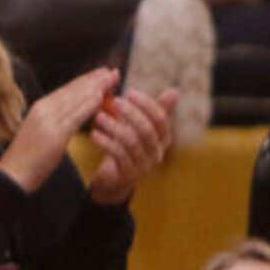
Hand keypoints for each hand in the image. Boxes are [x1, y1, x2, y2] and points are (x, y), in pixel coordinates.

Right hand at [0, 66, 116, 192]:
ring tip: (112, 79)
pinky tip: (101, 97)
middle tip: (113, 71)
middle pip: (73, 90)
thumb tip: (69, 115)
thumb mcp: (39, 132)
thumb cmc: (26, 159)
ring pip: (76, 100)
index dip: (86, 80)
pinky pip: (75, 116)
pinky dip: (88, 105)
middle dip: (95, 80)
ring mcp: (49, 121)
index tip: (101, 73)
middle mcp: (43, 110)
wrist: (12, 176)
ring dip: (96, 88)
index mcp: (39, 108)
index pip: (67, 89)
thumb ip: (54, 120)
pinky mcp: (55, 135)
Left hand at [85, 84, 176, 204]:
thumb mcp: (139, 127)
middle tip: (114, 102)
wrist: (114, 179)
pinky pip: (118, 155)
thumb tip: (175, 91)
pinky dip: (106, 143)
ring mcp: (144, 166)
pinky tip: (95, 134)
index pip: (160, 119)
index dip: (147, 105)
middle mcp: (157, 153)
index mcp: (164, 139)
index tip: (130, 93)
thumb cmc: (127, 146)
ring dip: (114, 127)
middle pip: (147, 131)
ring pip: (131, 143)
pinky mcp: (128, 175)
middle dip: (131, 114)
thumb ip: (153, 110)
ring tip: (99, 117)